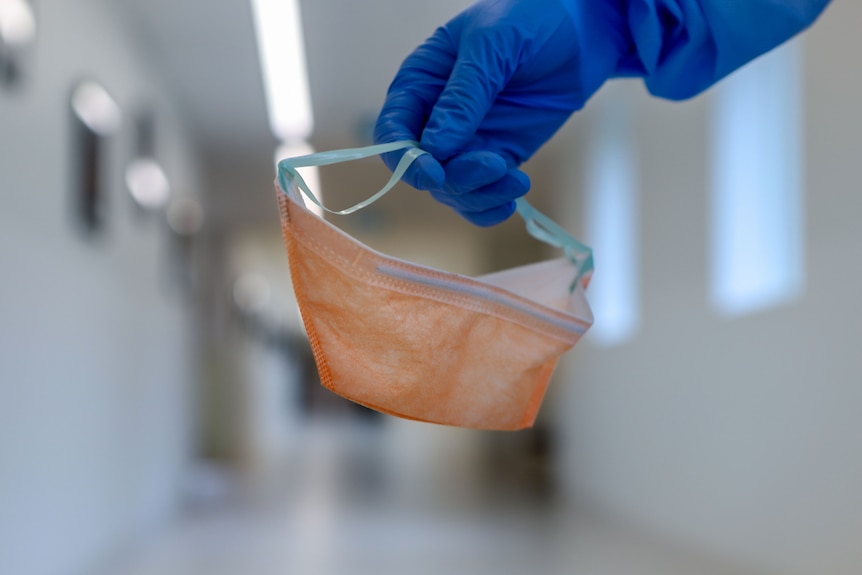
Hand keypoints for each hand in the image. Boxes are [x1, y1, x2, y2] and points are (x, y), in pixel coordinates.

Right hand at [374, 0, 627, 225]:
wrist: (584, 30)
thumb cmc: (531, 18)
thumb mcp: (493, 44)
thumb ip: (464, 95)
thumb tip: (435, 148)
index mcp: (420, 83)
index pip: (394, 131)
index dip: (406, 159)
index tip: (435, 173)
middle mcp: (435, 118)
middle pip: (424, 169)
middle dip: (454, 178)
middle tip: (495, 165)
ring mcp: (466, 141)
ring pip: (453, 189)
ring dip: (479, 194)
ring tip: (516, 180)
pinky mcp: (496, 157)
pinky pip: (481, 195)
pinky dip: (490, 206)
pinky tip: (511, 202)